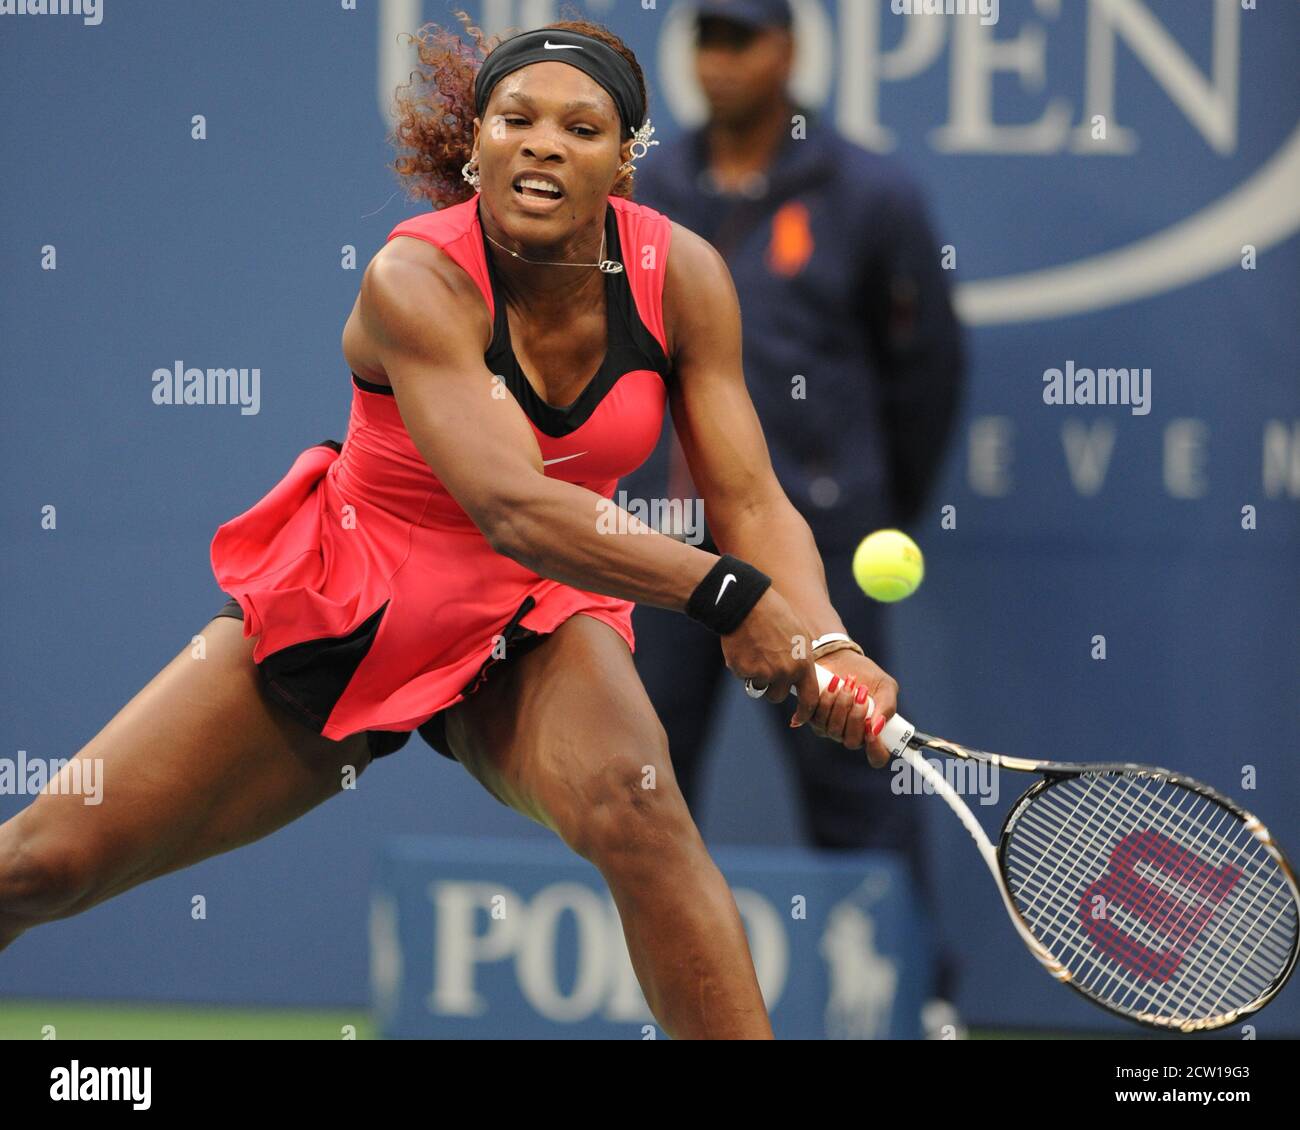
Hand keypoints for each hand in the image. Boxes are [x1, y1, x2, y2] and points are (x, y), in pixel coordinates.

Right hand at [719, 588, 819, 711]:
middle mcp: (785, 673)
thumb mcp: (798, 637)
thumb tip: (797, 679)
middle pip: (778, 696)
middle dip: (772, 686)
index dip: (804, 713)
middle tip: (766, 666)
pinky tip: (744, 646)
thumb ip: (799, 661)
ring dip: (756, 677)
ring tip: (755, 651)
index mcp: (803, 664)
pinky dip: (741, 666)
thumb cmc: (774, 615)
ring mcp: (763, 674)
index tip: (798, 719)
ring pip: (759, 688)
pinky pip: (743, 676)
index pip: (809, 698)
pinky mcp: (744, 671)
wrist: (748, 604)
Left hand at [794, 650, 899, 767]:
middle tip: (861, 695)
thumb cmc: (868, 675)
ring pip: (833, 729)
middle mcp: (851, 735)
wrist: (842, 658)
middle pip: (852, 742)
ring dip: (841, 705)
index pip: (876, 757)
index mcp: (872, 733)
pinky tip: (832, 684)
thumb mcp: (886, 687)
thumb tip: (878, 726)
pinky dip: (825, 700)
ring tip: (847, 683)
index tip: (873, 733)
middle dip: (856, 717)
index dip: (876, 751)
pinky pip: (816, 718)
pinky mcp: (813, 717)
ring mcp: (831, 729)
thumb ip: (888, 706)